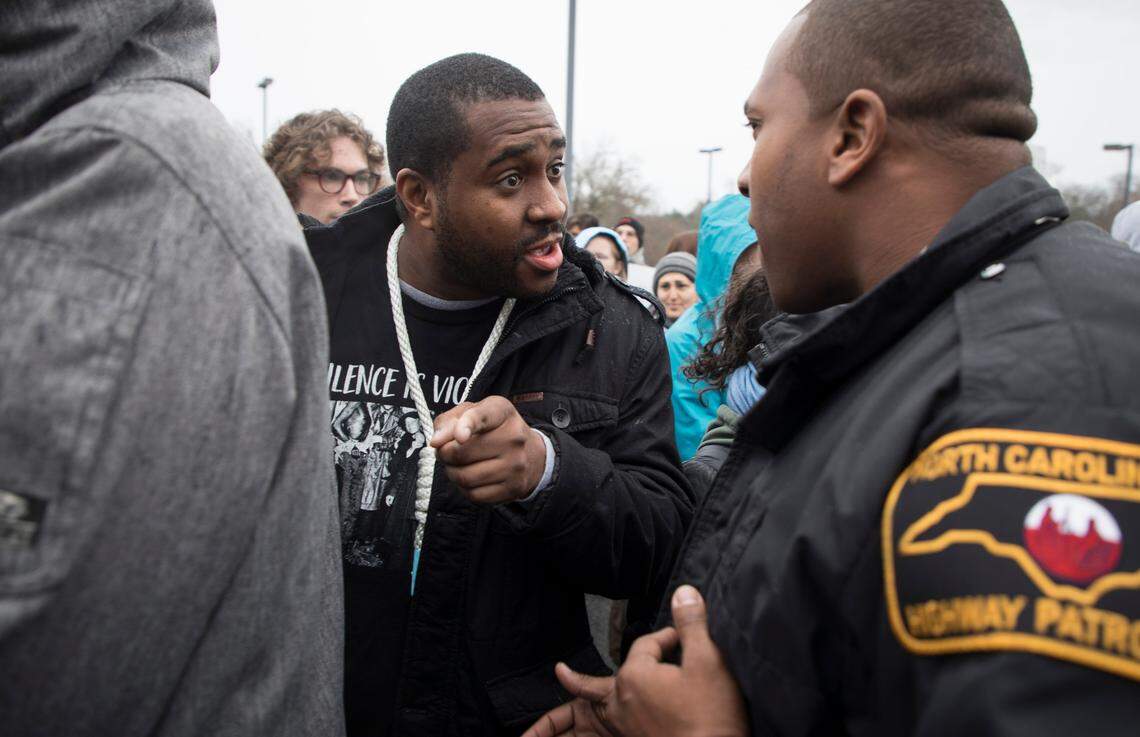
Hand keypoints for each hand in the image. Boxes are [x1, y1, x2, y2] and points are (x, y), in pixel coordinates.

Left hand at [431, 396, 546, 503]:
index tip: (459, 436)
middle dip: (444, 454)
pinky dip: (464, 489)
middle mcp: (514, 437)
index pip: (483, 416)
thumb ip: (448, 421)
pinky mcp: (513, 488)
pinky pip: (474, 495)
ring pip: (465, 478)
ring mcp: (516, 465)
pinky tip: (469, 478)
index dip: (468, 425)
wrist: (530, 453)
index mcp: (502, 412)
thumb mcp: (471, 413)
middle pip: (462, 453)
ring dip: (451, 473)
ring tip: (456, 466)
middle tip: (445, 452)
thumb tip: (436, 441)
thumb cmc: (493, 430)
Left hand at [523, 586, 747, 736]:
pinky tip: (608, 718)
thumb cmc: (710, 719)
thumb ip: (692, 625)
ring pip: (600, 704)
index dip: (669, 636)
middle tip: (563, 670)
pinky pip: (607, 727)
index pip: (648, 644)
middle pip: (612, 676)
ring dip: (584, 696)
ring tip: (560, 685)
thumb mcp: (707, 662)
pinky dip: (600, 720)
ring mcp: (625, 727)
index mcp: (635, 677)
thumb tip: (683, 592)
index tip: (686, 637)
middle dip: (598, 671)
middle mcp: (621, 702)